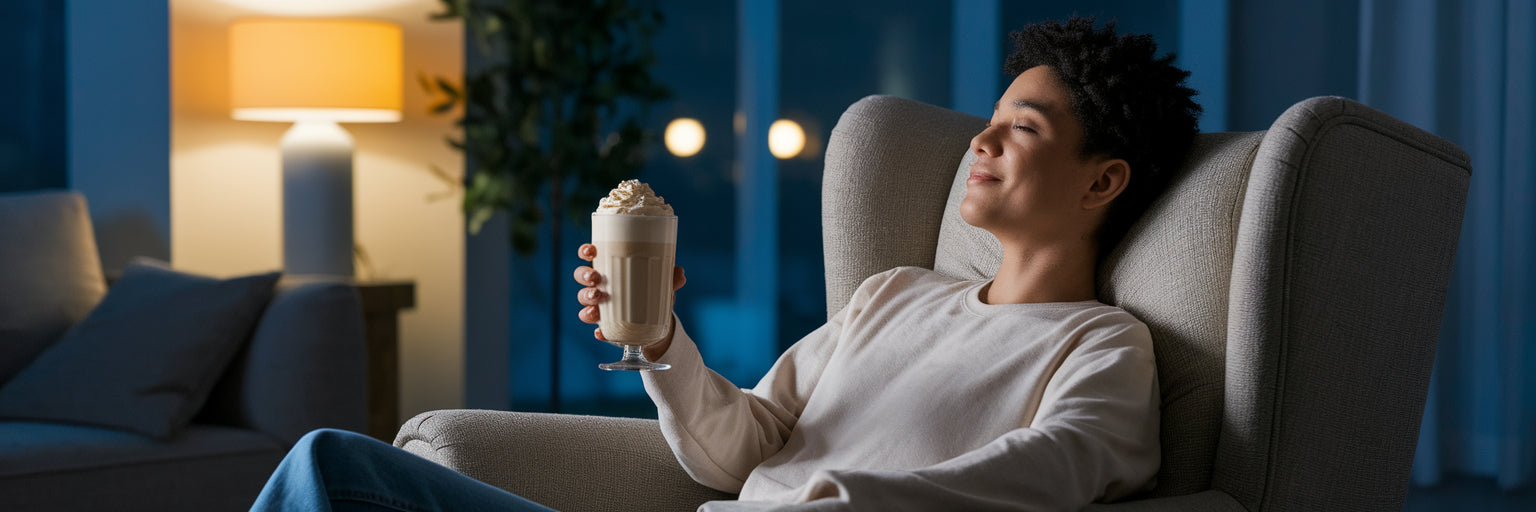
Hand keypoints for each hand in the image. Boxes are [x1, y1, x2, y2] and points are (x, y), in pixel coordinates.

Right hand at [574, 243, 685, 357]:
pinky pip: (597, 328)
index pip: (590, 255)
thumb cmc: (652, 293)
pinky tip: (602, 332)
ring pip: (583, 300)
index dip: (586, 251)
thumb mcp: (662, 284)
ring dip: (587, 300)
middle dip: (585, 276)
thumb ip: (670, 278)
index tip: (591, 251)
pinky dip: (599, 330)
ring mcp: (599, 305)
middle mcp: (599, 285)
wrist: (656, 323)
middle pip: (581, 276)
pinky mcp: (604, 325)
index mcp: (610, 268)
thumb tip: (680, 274)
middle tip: (596, 278)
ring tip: (598, 301)